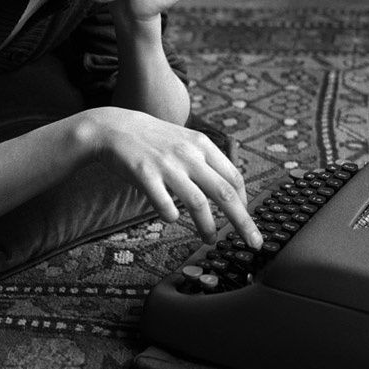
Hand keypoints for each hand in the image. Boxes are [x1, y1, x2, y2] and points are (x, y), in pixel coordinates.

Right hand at [83, 105, 261, 248]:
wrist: (115, 127)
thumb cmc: (153, 139)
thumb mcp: (185, 140)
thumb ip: (206, 160)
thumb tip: (230, 188)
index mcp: (202, 145)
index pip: (234, 177)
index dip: (245, 202)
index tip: (246, 219)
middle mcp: (189, 154)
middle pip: (225, 193)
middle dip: (243, 221)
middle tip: (253, 242)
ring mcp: (167, 165)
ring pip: (198, 203)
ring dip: (208, 227)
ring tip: (211, 240)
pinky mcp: (145, 174)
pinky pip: (164, 204)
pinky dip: (171, 216)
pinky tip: (172, 219)